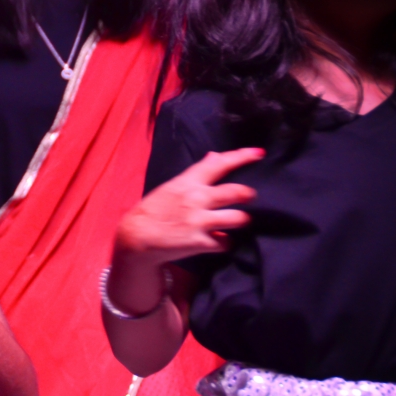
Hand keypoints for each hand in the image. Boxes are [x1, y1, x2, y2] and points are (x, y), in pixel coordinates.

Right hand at [115, 148, 262, 264]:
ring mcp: (199, 221)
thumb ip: (197, 173)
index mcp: (188, 183)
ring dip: (242, 219)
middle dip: (247, 194)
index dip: (241, 156)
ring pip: (237, 218)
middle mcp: (196, 199)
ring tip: (240, 220)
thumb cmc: (154, 210)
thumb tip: (215, 156)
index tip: (259, 152)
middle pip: (234, 192)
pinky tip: (219, 241)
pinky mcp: (200, 242)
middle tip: (250, 195)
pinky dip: (224, 243)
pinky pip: (224, 242)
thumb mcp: (173, 186)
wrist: (136, 237)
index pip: (218, 164)